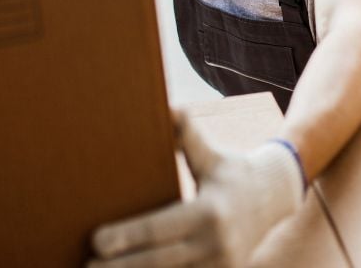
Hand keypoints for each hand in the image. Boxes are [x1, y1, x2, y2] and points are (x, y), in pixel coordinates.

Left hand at [89, 112, 303, 267]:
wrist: (274, 198)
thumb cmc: (231, 171)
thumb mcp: (210, 153)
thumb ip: (186, 133)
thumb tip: (167, 108)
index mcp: (209, 211)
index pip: (159, 227)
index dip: (127, 236)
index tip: (96, 241)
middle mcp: (216, 244)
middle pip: (158, 262)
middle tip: (86, 266)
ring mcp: (221, 267)